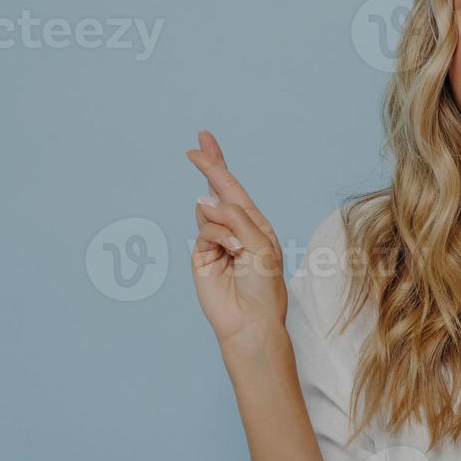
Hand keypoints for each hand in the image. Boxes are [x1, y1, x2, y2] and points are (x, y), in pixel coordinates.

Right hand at [186, 130, 287, 348]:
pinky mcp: (202, 256)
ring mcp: (217, 242)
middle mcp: (234, 229)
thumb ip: (236, 218)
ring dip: (224, 222)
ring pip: (210, 213)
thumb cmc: (265, 286)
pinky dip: (220, 236)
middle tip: (195, 146)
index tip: (204, 139)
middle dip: (208, 167)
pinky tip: (231, 251)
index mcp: (254, 224)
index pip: (233, 188)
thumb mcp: (261, 245)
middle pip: (216, 191)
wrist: (252, 321)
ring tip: (239, 247)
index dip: (218, 164)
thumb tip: (203, 201)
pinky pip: (206, 231)